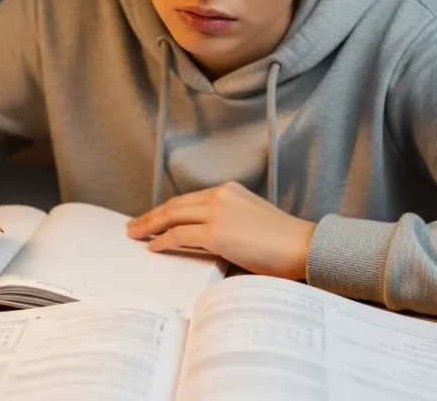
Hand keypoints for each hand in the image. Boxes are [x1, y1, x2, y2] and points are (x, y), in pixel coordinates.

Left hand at [126, 182, 316, 279]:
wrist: (303, 245)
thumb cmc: (283, 240)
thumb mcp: (251, 218)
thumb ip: (228, 219)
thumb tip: (206, 235)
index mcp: (229, 190)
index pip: (188, 199)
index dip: (167, 209)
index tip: (153, 217)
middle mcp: (220, 196)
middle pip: (175, 205)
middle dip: (151, 216)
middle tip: (133, 226)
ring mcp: (217, 213)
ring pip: (172, 217)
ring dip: (150, 226)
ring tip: (136, 235)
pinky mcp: (216, 233)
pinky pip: (179, 235)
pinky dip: (163, 240)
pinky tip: (154, 247)